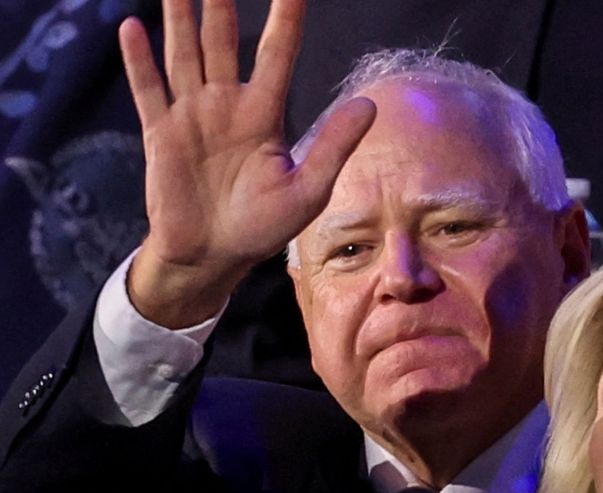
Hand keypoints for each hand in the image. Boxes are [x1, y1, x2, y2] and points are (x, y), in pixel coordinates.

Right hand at [118, 0, 374, 327]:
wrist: (213, 257)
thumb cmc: (263, 228)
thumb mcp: (308, 191)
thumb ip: (334, 146)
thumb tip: (368, 105)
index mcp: (264, 116)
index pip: (277, 54)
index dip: (285, 19)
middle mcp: (227, 106)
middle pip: (223, 42)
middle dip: (221, 5)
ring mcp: (191, 117)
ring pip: (184, 54)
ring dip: (180, 18)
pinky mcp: (160, 135)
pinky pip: (149, 90)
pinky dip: (138, 60)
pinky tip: (133, 26)